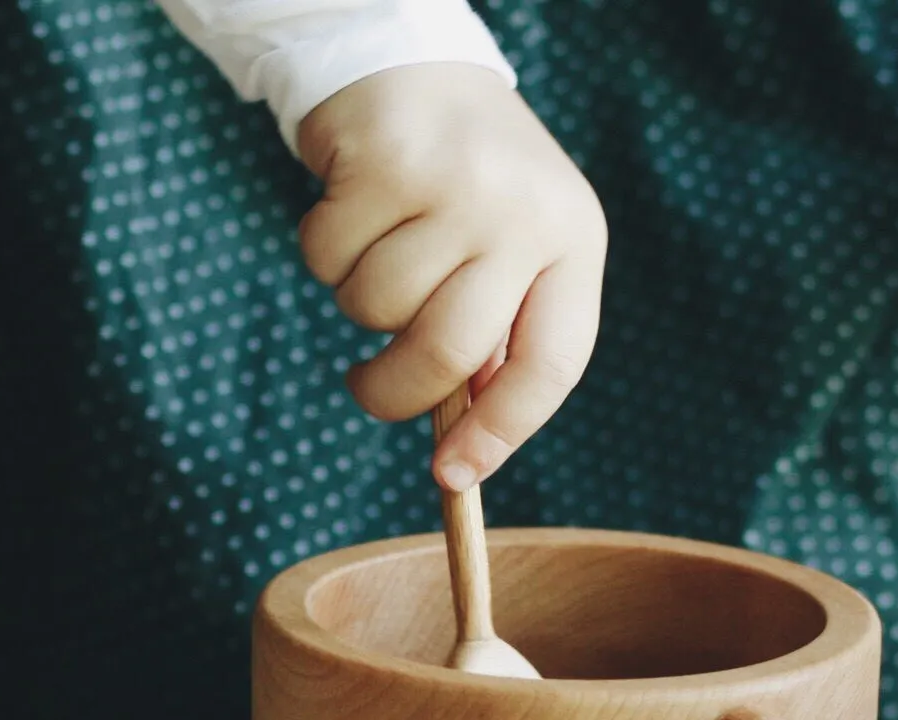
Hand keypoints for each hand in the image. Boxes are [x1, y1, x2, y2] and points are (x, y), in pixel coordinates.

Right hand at [297, 65, 605, 489]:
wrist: (413, 65)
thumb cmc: (461, 185)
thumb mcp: (506, 251)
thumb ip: (493, 338)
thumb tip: (460, 453)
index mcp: (574, 241)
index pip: (552, 364)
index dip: (502, 432)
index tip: (454, 476)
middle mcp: (527, 211)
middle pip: (447, 352)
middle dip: (392, 391)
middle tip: (366, 387)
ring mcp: (458, 184)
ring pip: (375, 308)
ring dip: (355, 298)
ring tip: (376, 247)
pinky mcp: (387, 161)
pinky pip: (329, 259)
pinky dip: (323, 249)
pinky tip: (350, 207)